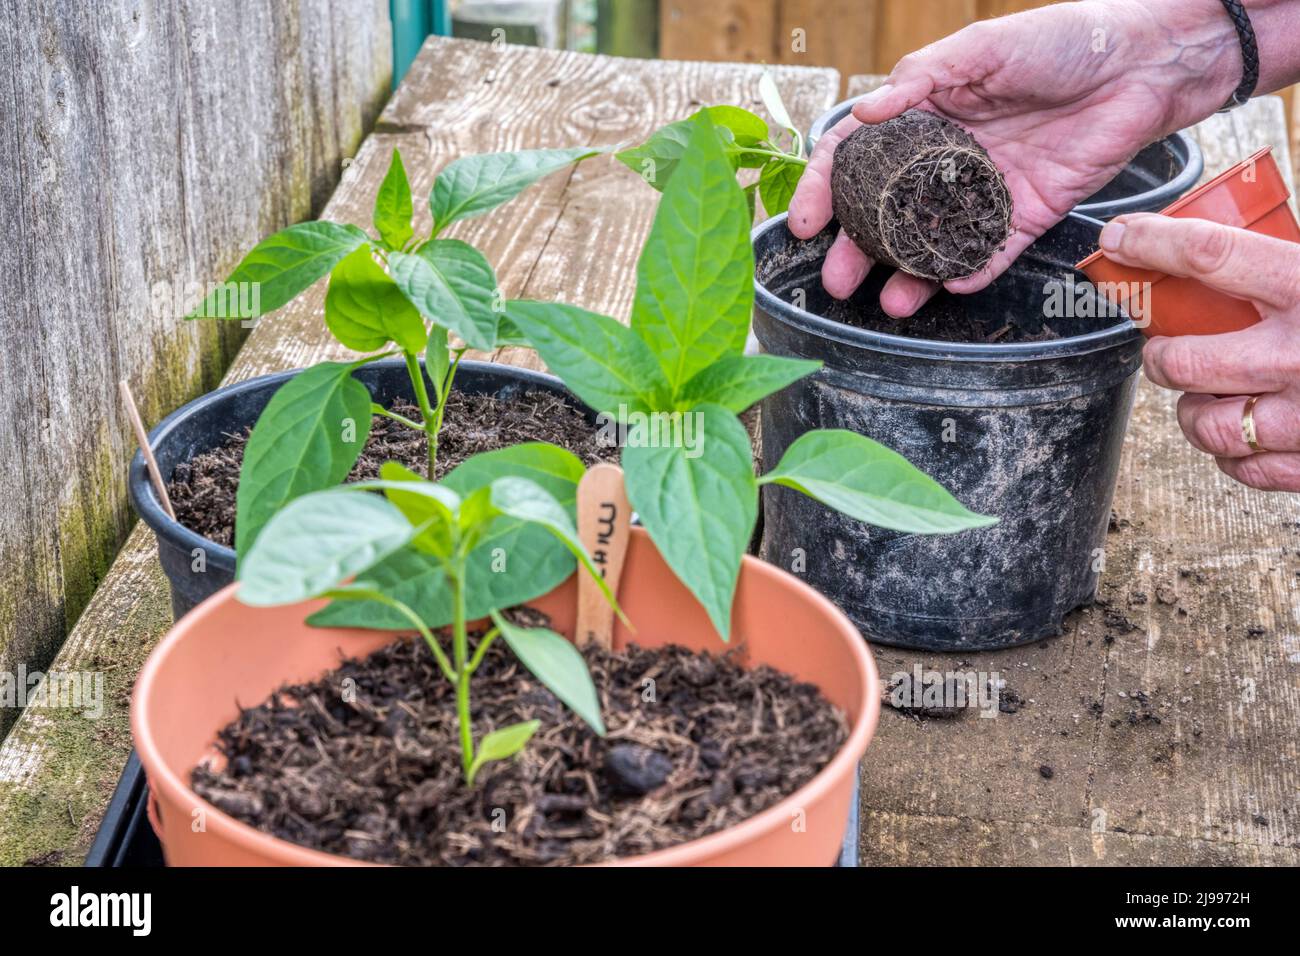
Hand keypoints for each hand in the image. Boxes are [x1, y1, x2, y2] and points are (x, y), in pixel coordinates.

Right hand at [789, 0, 1243, 315]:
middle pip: (888, 214)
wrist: (1145, 61)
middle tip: (837, 282)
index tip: (805, 224)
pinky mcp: (1030, 213)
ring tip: (891, 304)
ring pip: (935, 243)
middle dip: (859, 251)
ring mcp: (987, 191)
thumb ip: (922, 78)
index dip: (826, 191)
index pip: (859, 159)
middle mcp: (948, 159)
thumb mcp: (981, 46)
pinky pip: (995, 252)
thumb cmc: (1063, 39)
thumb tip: (866, 112)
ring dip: (910, 276)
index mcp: (926, 116)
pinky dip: (972, 272)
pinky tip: (949, 287)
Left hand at [1098, 213, 1299, 491]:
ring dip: (1192, 409)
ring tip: (1210, 393)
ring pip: (1202, 422)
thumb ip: (1288, 263)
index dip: (1153, 243)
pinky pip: (1241, 466)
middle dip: (1160, 355)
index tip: (1119, 238)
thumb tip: (1222, 252)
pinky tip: (1246, 430)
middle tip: (1163, 348)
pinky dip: (1233, 452)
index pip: (1211, 255)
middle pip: (1182, 358)